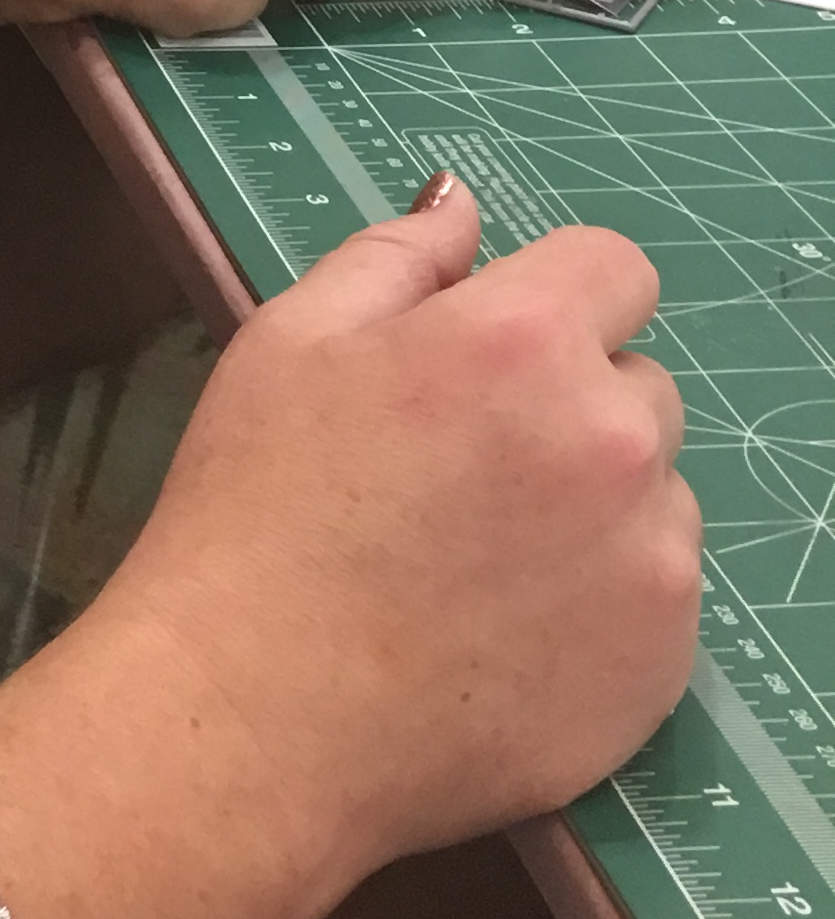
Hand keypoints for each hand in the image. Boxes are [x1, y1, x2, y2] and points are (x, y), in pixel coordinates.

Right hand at [101, 178, 695, 891]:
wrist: (255, 712)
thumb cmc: (255, 509)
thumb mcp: (290, 339)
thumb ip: (396, 256)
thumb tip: (465, 206)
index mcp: (526, 342)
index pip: (616, 268)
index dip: (552, 299)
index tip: (492, 352)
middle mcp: (616, 442)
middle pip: (638, 386)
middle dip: (568, 406)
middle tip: (461, 469)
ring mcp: (653, 565)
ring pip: (654, 500)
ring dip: (593, 509)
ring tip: (476, 564)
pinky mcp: (663, 671)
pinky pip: (656, 604)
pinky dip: (599, 607)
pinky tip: (502, 635)